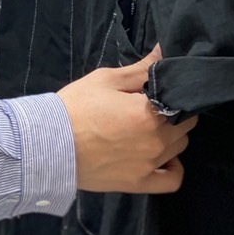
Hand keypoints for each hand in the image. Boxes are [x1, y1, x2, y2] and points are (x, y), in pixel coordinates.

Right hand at [59, 47, 195, 194]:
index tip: (158, 91)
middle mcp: (156, 141)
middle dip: (173, 112)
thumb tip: (165, 51)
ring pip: (179, 147)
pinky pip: (172, 180)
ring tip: (150, 129)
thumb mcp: (106, 79)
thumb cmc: (76, 107)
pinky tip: (163, 157)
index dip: (172, 92)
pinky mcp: (139, 183)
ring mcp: (150, 165)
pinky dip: (173, 168)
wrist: (49, 144)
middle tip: (152, 107)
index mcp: (149, 112)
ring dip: (172, 136)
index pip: (182, 99)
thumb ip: (141, 68)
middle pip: (185, 124)